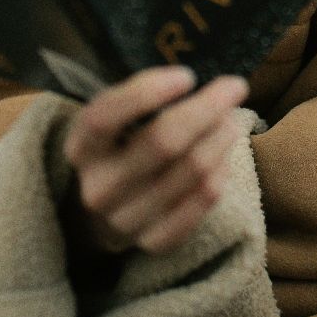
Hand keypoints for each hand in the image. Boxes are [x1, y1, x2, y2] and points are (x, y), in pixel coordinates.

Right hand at [61, 65, 249, 255]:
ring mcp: (125, 219)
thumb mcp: (114, 117)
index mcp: (81, 148)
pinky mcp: (155, 241)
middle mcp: (98, 187)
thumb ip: (141, 96)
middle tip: (235, 87)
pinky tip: (223, 155)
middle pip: (162, 143)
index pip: (105, 117)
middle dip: (207, 108)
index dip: (146, 93)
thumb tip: (194, 80)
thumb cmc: (121, 145)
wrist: (109, 209)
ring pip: (192, 170)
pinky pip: (204, 200)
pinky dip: (222, 171)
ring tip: (231, 119)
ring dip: (221, 137)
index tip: (187, 76)